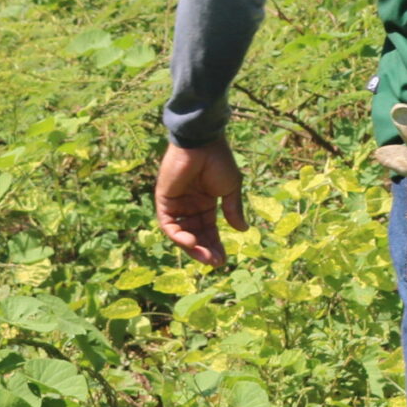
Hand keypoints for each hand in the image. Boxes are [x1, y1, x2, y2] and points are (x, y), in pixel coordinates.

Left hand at [155, 138, 247, 267]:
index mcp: (206, 203)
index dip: (216, 245)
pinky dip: (178, 236)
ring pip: (181, 233)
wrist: (202, 143)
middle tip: (215, 263)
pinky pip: (169, 224)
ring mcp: (176, 204)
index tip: (223, 260)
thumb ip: (233, 209)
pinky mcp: (163, 201)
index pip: (209, 230)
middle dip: (205, 250)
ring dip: (192, 248)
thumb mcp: (231, 189)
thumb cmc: (219, 162)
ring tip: (206, 257)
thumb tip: (243, 230)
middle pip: (195, 235)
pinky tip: (192, 243)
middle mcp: (189, 206)